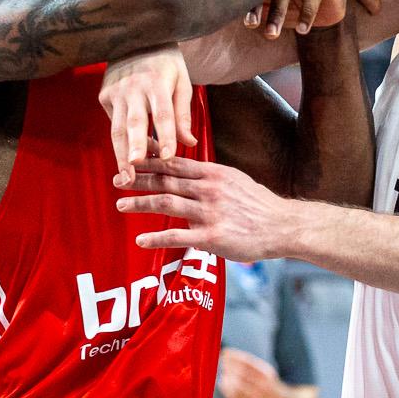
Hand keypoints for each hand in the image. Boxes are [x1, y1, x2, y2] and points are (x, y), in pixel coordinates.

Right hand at [101, 46, 195, 185]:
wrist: (136, 37)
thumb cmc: (165, 63)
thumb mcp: (181, 82)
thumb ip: (183, 114)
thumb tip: (189, 142)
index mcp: (157, 81)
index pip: (163, 113)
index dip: (166, 136)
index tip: (169, 156)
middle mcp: (133, 86)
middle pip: (134, 123)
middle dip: (134, 147)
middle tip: (135, 169)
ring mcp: (115, 91)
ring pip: (117, 129)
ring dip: (120, 155)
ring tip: (126, 178)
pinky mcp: (104, 96)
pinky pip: (113, 123)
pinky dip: (120, 143)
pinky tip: (128, 160)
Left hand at [118, 157, 299, 263]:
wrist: (282, 226)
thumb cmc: (258, 206)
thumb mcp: (234, 180)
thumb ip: (209, 178)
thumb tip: (187, 176)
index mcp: (213, 173)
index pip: (174, 163)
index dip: (149, 159)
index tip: (130, 157)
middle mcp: (209, 189)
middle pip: (166, 180)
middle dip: (138, 179)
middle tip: (116, 179)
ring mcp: (210, 212)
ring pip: (167, 204)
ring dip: (141, 203)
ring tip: (120, 205)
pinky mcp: (212, 237)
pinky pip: (178, 236)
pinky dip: (157, 238)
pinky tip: (141, 240)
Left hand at [216, 347, 291, 397]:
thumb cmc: (268, 383)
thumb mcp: (265, 371)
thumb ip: (250, 364)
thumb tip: (229, 354)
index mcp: (267, 373)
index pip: (247, 361)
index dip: (234, 356)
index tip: (225, 352)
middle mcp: (263, 384)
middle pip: (241, 372)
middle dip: (229, 365)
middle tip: (222, 361)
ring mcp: (257, 396)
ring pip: (237, 386)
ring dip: (227, 378)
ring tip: (223, 373)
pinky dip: (227, 390)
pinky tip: (223, 383)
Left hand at [245, 0, 346, 40]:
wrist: (330, 9)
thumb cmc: (299, 7)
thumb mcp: (279, 11)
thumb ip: (261, 11)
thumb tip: (231, 20)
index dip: (250, 4)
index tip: (248, 24)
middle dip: (259, 7)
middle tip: (252, 26)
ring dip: (278, 13)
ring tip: (271, 35)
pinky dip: (307, 12)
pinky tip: (301, 31)